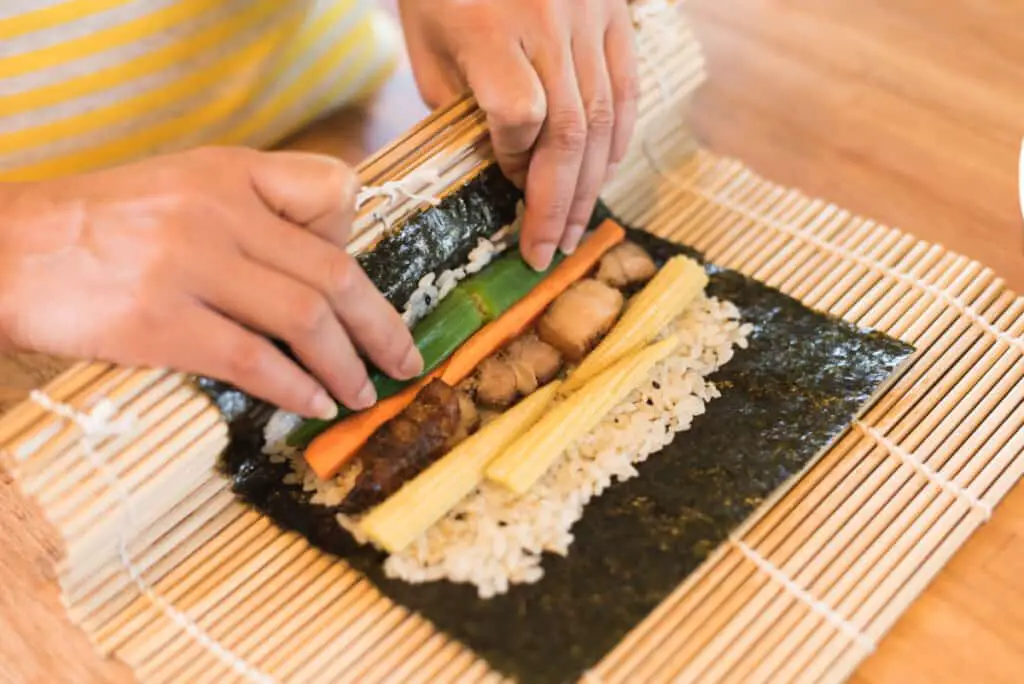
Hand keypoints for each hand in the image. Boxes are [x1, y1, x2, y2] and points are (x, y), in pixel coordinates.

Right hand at [0, 147, 421, 418]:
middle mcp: (218, 212)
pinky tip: (314, 404)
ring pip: (304, 318)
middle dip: (381, 326)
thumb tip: (320, 266)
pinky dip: (296, 387)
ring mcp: (190, 266)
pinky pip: (253, 359)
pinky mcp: (160, 323)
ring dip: (347, 365)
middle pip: (333, 272)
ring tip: (363, 393)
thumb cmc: (100, 225)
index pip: (332, 192)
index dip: (359, 243)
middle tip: (406, 361)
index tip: (361, 289)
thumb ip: (252, 210)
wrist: (6, 249)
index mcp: (229, 172)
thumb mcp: (181, 186)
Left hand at [398, 0, 638, 269]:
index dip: (514, 161)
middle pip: (569, 132)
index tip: (506, 182)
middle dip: (558, 204)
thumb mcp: (428, 39)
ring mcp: (590, 18)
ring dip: (591, 184)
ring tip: (576, 230)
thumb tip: (493, 164)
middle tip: (549, 251)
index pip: (518, 115)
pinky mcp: (617, 14)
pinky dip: (618, 139)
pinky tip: (604, 174)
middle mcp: (549, 24)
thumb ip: (457, 103)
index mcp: (490, 28)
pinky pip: (627, 88)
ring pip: (604, 120)